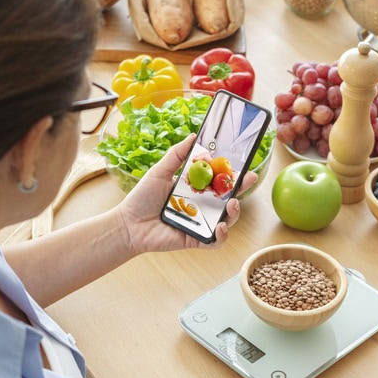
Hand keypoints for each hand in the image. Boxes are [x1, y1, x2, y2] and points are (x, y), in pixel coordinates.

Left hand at [113, 134, 257, 255]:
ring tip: (232, 204)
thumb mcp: (160, 171)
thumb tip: (193, 136)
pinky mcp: (197, 239)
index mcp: (196, 189)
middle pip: (229, 198)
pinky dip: (222, 235)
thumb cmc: (142, 198)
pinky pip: (216, 241)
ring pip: (227, 219)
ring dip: (235, 212)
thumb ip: (177, 155)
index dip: (234, 173)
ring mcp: (201, 223)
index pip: (219, 180)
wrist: (129, 224)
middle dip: (242, 189)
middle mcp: (202, 206)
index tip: (245, 164)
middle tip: (249, 179)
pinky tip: (219, 227)